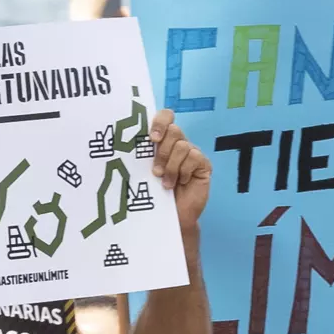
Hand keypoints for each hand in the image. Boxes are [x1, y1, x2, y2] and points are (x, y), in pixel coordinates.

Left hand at [150, 109, 209, 229]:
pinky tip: (181, 183)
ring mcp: (193, 153)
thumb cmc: (156, 194)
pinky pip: (193, 158)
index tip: (152, 139)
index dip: (160, 122)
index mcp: (164, 140)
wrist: (173, 217)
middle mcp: (179, 143)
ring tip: (166, 183)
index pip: (166, 117)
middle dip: (162, 152)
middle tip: (155, 171)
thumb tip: (130, 140)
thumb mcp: (145, 171)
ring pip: (182, 146)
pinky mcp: (203, 164)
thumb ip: (144, 154)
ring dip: (171, 167)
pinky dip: (184, 171)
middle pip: (174, 130)